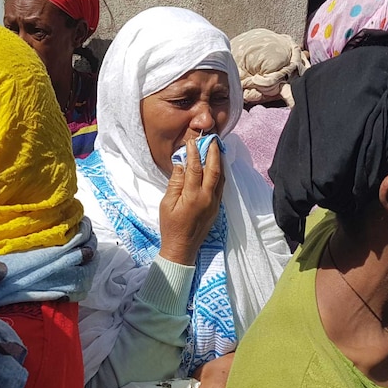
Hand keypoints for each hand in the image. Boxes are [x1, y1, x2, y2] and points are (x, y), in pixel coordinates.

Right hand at [159, 139, 224, 265]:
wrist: (182, 248)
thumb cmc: (170, 226)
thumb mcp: (166, 204)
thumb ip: (175, 183)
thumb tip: (181, 165)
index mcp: (192, 196)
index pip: (195, 168)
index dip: (194, 153)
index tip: (192, 142)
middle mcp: (207, 198)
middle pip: (214, 170)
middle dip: (213, 153)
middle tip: (211, 140)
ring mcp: (214, 203)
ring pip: (220, 177)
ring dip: (219, 162)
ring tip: (216, 149)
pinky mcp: (217, 207)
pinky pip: (221, 186)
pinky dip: (219, 174)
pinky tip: (216, 167)